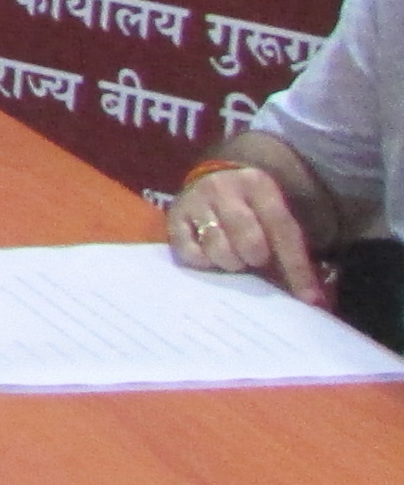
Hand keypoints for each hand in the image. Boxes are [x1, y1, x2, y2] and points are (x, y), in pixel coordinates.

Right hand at [167, 165, 322, 303]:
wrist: (214, 182)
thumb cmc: (253, 211)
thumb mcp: (275, 220)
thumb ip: (292, 256)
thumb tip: (312, 301)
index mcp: (258, 185)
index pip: (282, 229)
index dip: (296, 266)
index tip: (308, 298)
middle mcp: (223, 187)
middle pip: (247, 236)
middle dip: (256, 258)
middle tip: (255, 262)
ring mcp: (194, 201)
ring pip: (216, 245)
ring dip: (230, 262)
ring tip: (234, 260)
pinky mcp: (173, 217)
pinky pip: (189, 252)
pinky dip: (203, 262)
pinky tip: (211, 258)